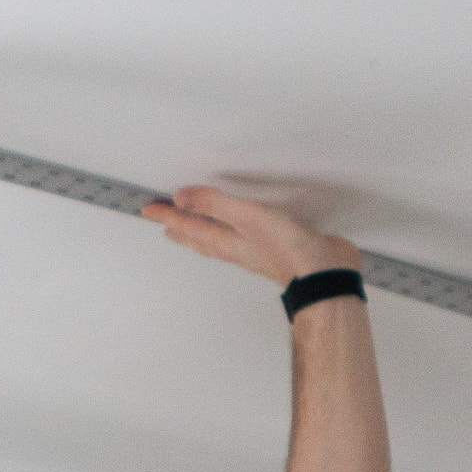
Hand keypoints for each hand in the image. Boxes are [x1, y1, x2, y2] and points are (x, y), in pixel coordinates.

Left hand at [142, 186, 358, 284]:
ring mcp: (255, 250)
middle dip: (181, 229)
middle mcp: (236, 248)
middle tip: (165, 224)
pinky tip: (239, 233)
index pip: (189, 226)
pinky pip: (243, 240)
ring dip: (203, 234)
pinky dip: (232, 234)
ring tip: (192, 230)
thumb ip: (214, 204)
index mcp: (225, 240)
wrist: (322, 273)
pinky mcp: (275, 248)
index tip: (149, 210)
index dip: (169, 215)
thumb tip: (182, 198)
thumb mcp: (246, 216)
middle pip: (200, 238)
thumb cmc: (287, 249)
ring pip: (220, 241)